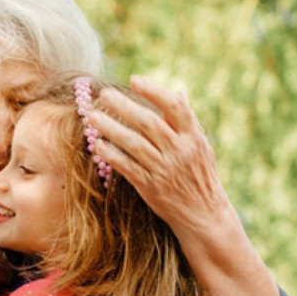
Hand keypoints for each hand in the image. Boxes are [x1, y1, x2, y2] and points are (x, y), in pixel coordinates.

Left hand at [87, 75, 232, 237]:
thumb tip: (178, 92)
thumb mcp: (202, 146)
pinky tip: (98, 145)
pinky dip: (112, 155)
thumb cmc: (200, 176)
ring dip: (111, 128)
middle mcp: (179, 151)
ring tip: (92, 116)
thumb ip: (186, 121)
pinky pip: (127, 167)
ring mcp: (164, 169)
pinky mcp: (150, 187)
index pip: (174, 107)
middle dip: (124, 106)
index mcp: (193, 137)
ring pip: (134, 144)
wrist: (204, 215)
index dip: (154, 91)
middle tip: (104, 94)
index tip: (134, 80)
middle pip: (148, 123)